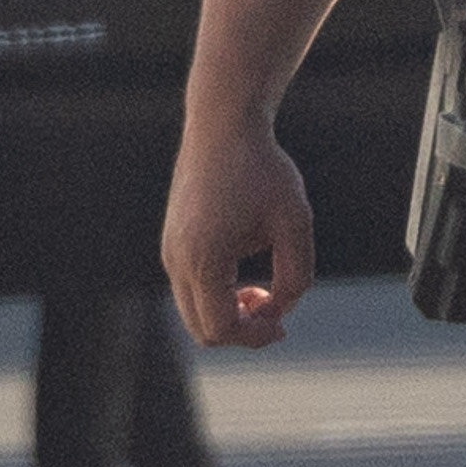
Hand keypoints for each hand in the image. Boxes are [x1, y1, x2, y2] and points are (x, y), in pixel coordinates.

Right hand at [162, 115, 317, 348]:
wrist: (222, 129)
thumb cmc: (263, 171)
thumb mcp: (295, 221)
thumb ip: (296, 272)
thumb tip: (282, 309)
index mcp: (204, 259)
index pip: (220, 327)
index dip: (255, 337)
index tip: (283, 326)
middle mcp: (176, 260)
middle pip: (202, 329)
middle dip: (242, 332)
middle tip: (277, 314)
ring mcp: (169, 253)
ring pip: (193, 313)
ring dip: (230, 316)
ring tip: (264, 295)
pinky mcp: (172, 244)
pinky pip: (191, 292)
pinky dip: (218, 299)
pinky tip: (247, 282)